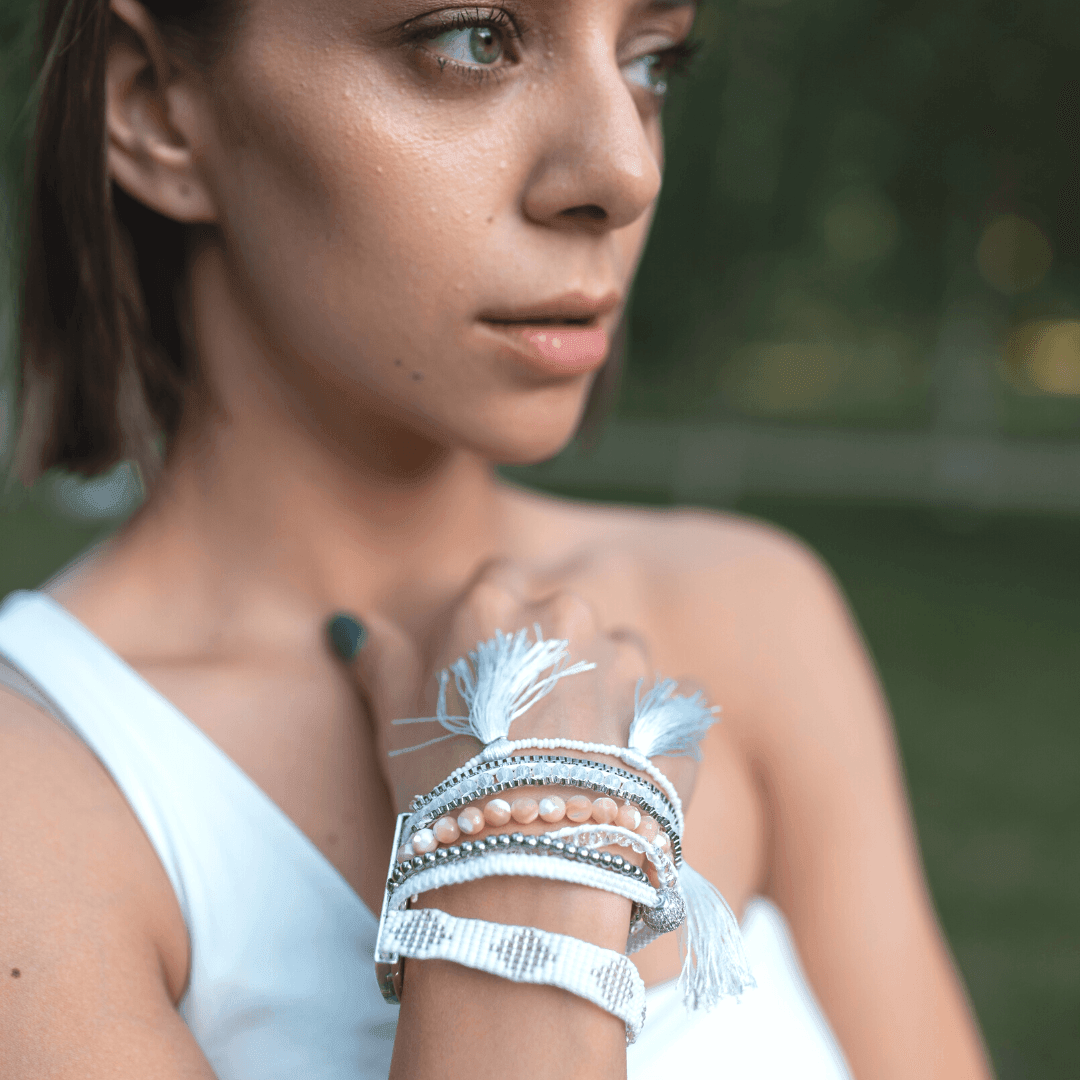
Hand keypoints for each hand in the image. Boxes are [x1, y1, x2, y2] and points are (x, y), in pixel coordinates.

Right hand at [340, 561, 699, 816]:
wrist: (526, 865)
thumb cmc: (445, 789)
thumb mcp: (395, 720)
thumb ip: (380, 658)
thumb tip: (349, 626)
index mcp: (496, 607)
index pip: (498, 583)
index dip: (492, 629)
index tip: (486, 673)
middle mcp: (567, 617)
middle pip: (561, 618)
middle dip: (549, 658)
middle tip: (527, 727)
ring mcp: (627, 661)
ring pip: (618, 655)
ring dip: (604, 687)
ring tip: (579, 756)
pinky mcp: (671, 710)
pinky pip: (671, 702)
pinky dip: (655, 726)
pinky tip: (629, 768)